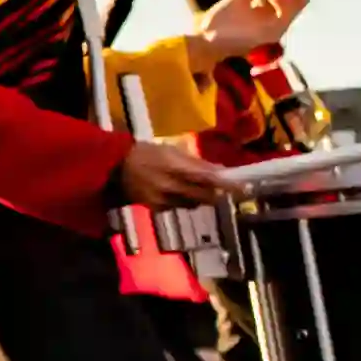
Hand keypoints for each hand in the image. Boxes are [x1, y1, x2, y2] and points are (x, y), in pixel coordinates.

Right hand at [115, 136, 252, 212]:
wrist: (115, 167)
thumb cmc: (146, 153)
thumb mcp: (171, 151)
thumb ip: (197, 163)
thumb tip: (223, 172)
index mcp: (174, 167)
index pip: (207, 178)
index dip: (227, 184)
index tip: (244, 188)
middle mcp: (170, 186)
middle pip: (204, 196)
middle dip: (217, 194)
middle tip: (228, 191)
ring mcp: (163, 200)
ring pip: (193, 204)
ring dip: (201, 198)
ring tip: (200, 190)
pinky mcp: (157, 209)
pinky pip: (179, 208)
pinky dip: (184, 202)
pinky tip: (179, 194)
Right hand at [214, 0, 307, 47]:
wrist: (209, 45)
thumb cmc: (223, 22)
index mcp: (277, 22)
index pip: (299, 0)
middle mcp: (280, 28)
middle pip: (295, 4)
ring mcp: (273, 31)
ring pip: (283, 7)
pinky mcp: (263, 32)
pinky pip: (272, 13)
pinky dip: (265, 3)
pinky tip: (249, 3)